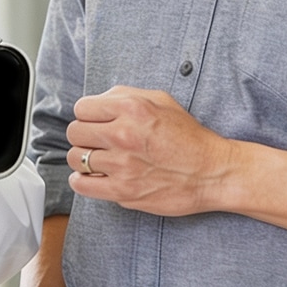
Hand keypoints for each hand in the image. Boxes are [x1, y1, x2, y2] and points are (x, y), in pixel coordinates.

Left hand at [65, 85, 235, 215]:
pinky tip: (93, 176)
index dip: (88, 115)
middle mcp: (123, 134)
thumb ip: (125, 96)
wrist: (211, 172)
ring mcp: (122, 165)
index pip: (82, 108)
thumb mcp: (161, 100)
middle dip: (84, 135)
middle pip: (75, 132)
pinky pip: (82, 185)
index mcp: (131, 108)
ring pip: (76, 158)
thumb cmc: (188, 137)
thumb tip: (97, 102)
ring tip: (98, 159)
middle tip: (96, 141)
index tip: (95, 122)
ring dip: (84, 158)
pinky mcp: (123, 191)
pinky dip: (82, 180)